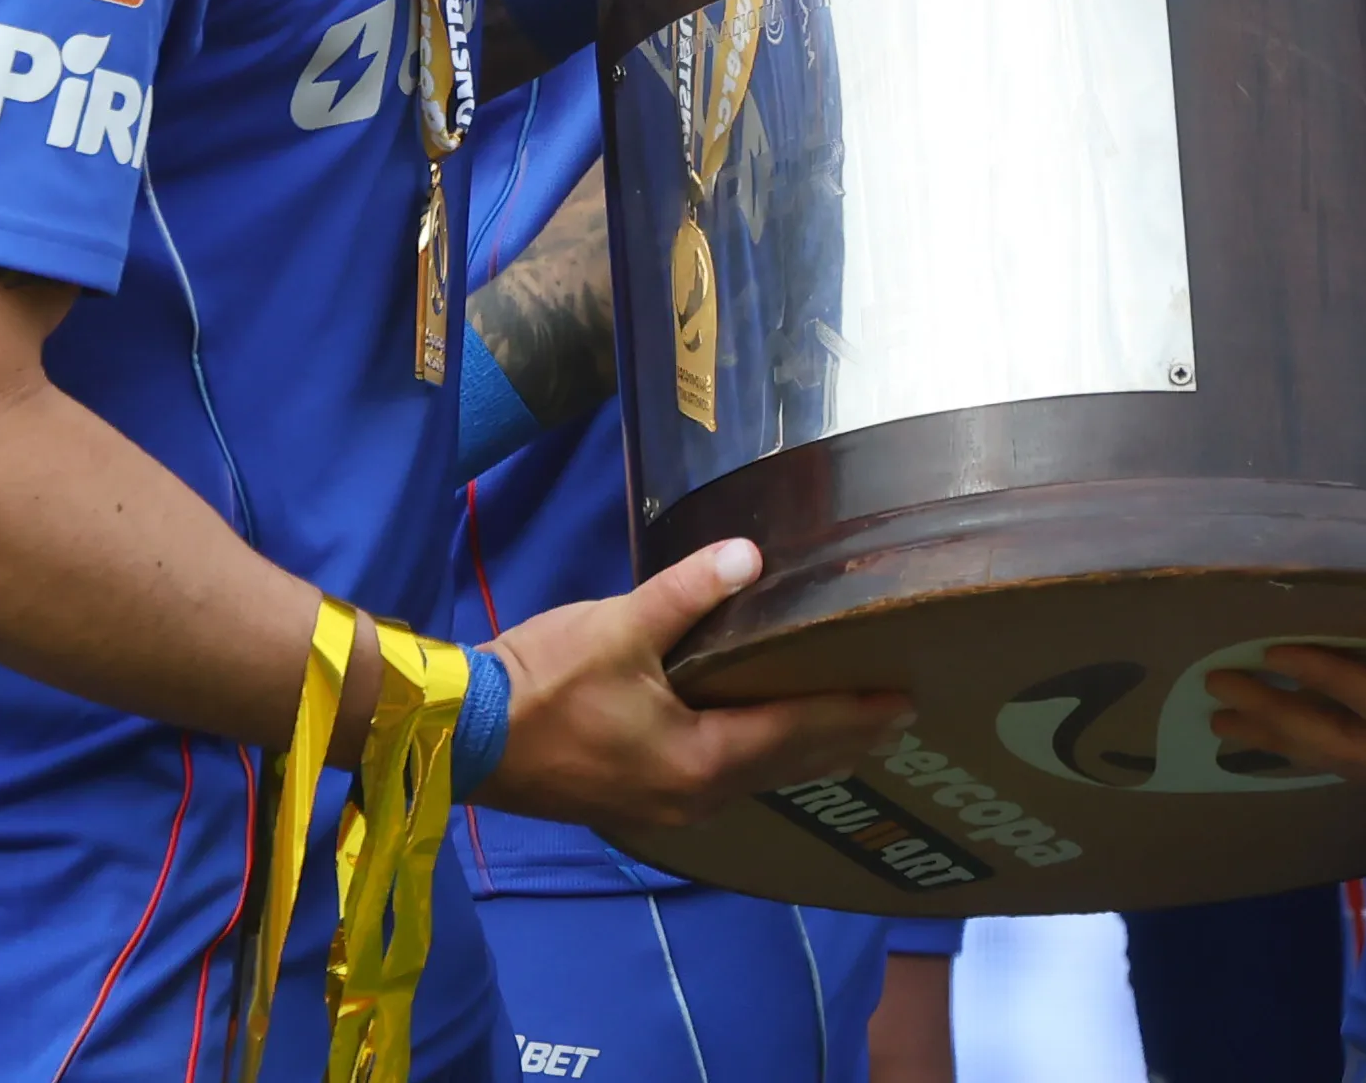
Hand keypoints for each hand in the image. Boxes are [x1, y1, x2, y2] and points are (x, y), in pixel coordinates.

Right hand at [472, 538, 910, 834]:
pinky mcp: (634, 805)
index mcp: (697, 761)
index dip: (851, 712)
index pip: (794, 732)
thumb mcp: (619, 626)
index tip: (903, 701)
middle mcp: (692, 799)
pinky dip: (757, 763)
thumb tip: (750, 554)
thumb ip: (689, 592)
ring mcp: (661, 811)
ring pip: (753, 782)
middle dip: (841, 740)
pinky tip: (761, 751)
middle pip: (784, 767)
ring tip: (847, 736)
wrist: (463, 735)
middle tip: (897, 719)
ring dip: (801, 756)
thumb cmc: (543, 682)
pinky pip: (719, 786)